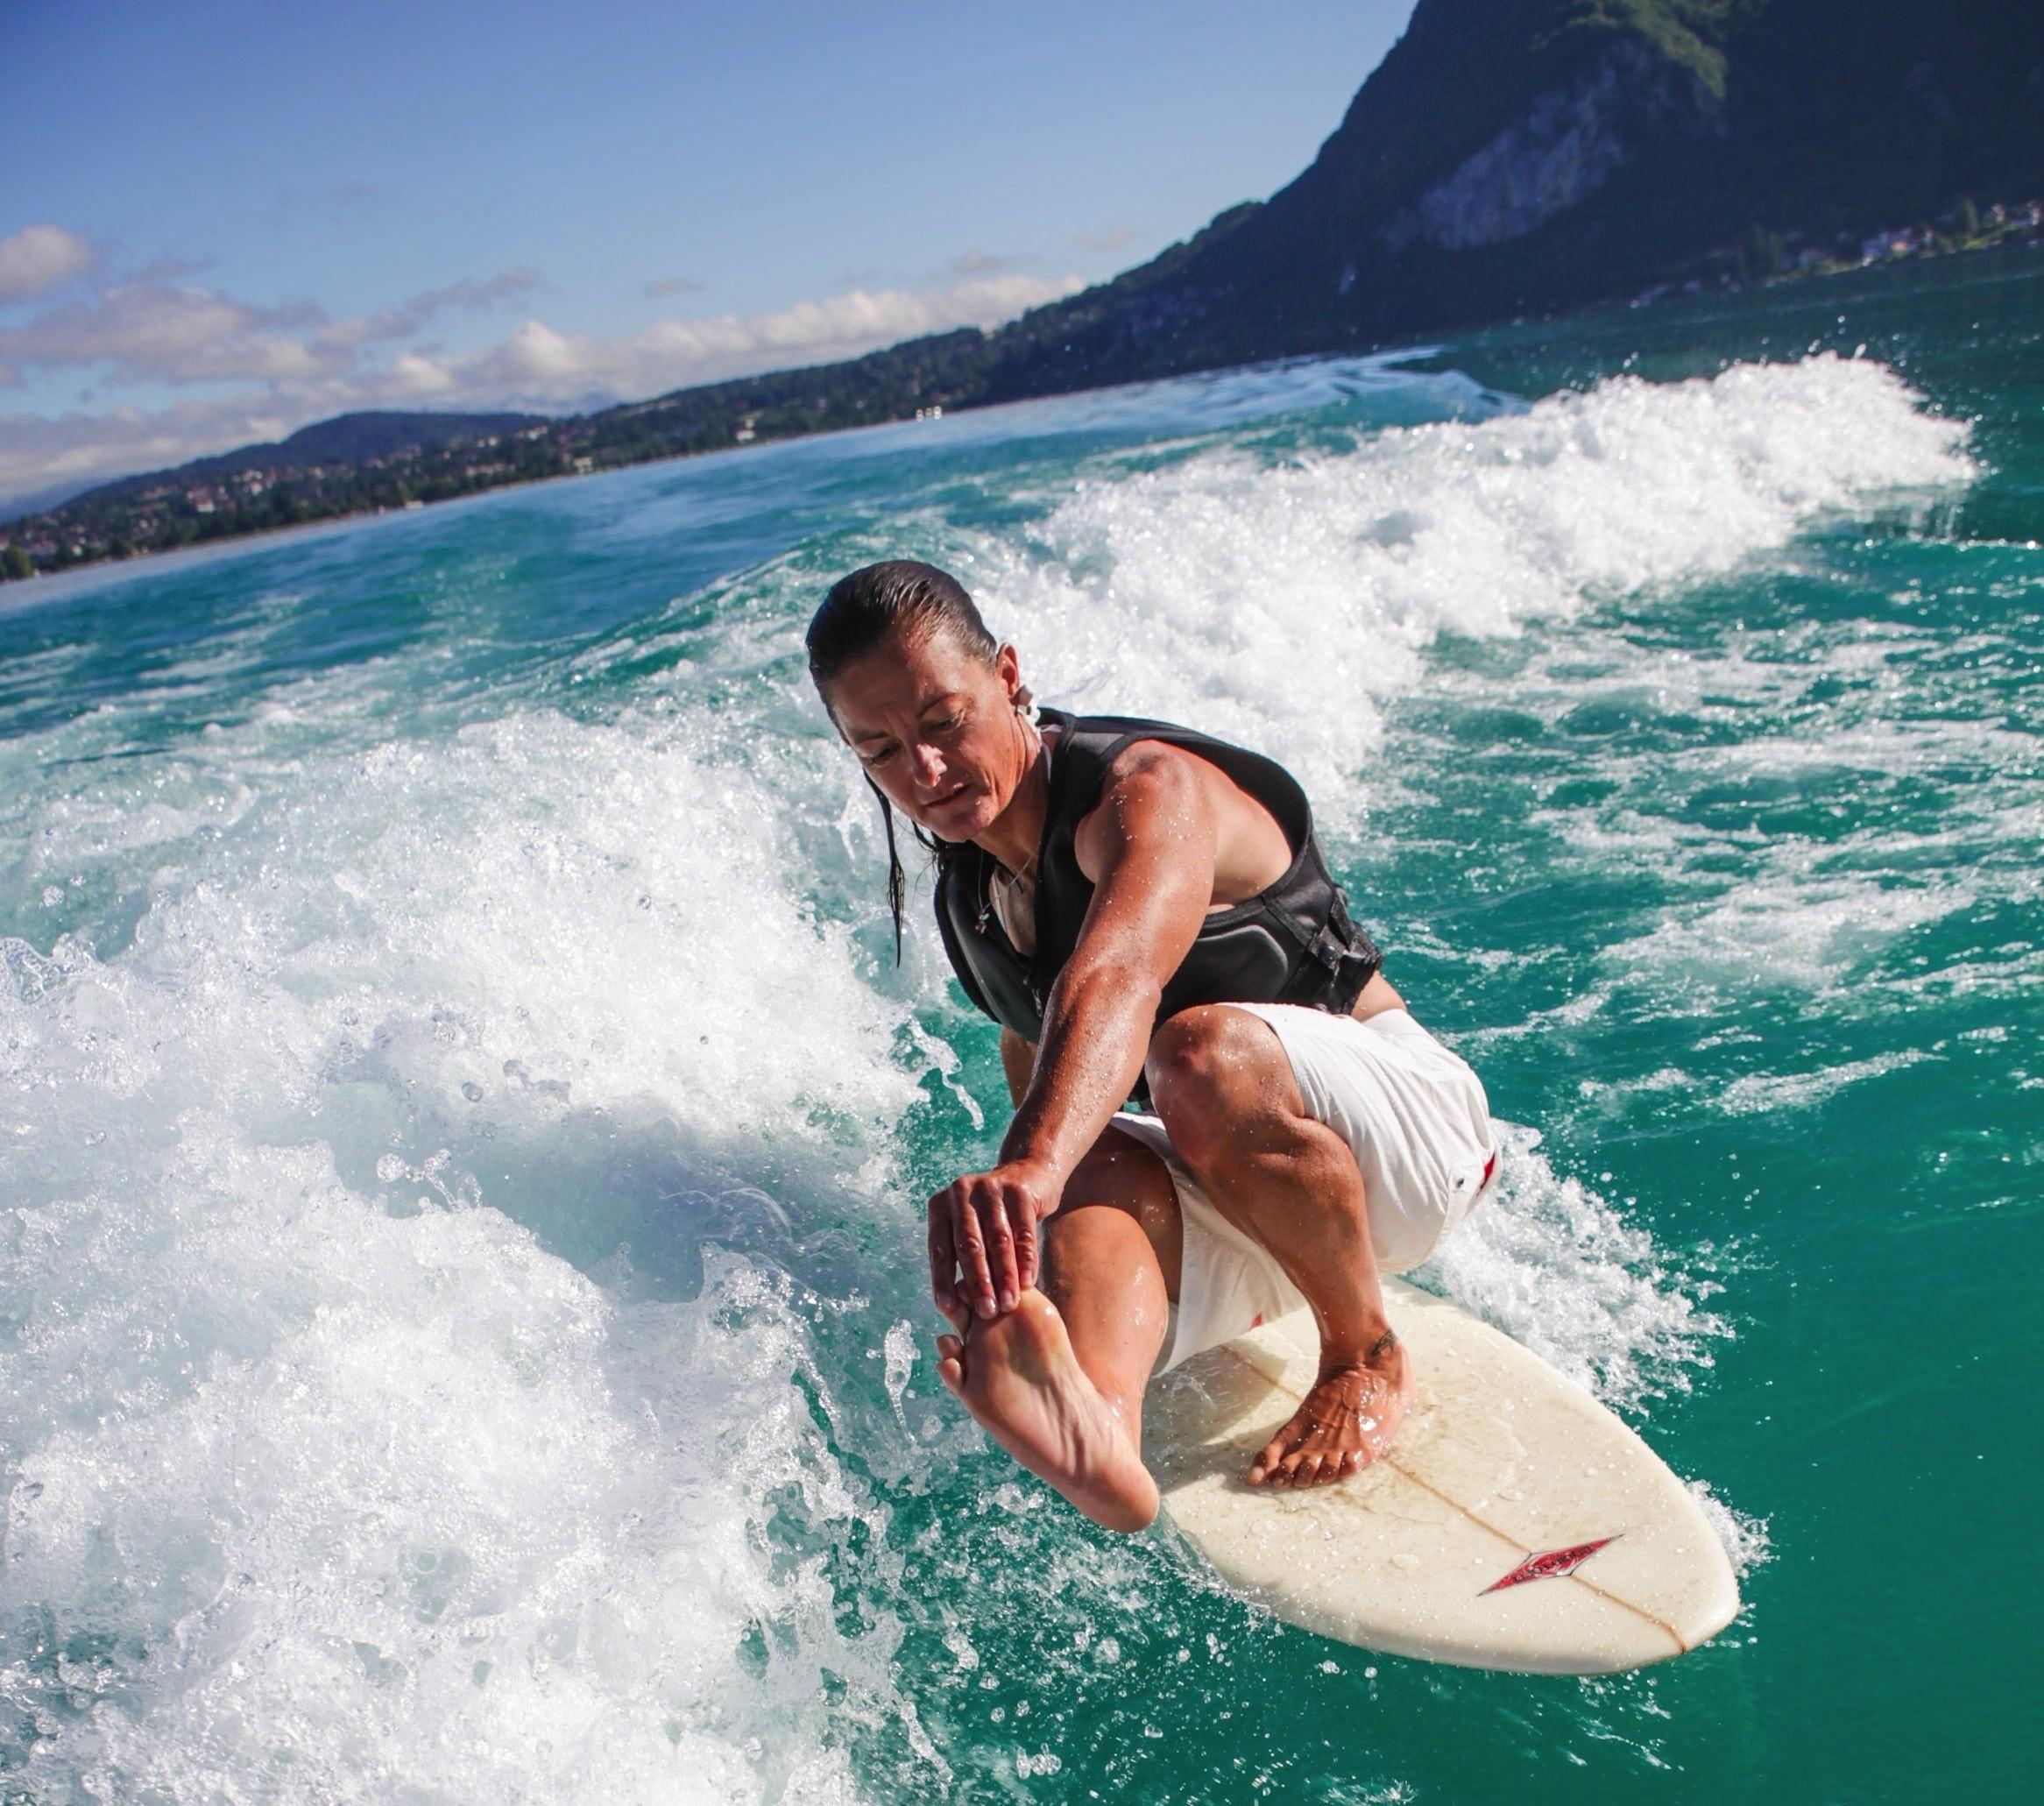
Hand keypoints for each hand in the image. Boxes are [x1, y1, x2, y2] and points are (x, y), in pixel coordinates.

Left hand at [927, 1158, 1060, 1322]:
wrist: (1029, 1176)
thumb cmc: (993, 1217)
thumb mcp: (970, 1229)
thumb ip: (960, 1258)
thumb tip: (952, 1307)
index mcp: (941, 1206)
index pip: (940, 1247)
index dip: (942, 1278)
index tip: (948, 1308)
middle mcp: (961, 1192)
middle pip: (968, 1244)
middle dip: (977, 1282)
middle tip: (986, 1312)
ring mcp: (991, 1187)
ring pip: (997, 1240)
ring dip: (1004, 1276)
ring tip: (1009, 1303)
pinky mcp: (1019, 1191)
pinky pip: (1023, 1231)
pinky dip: (1026, 1260)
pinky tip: (1029, 1282)